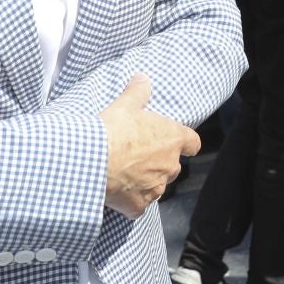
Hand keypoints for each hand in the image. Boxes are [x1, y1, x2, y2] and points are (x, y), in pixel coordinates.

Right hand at [100, 75, 200, 217]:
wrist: (91, 160)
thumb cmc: (112, 130)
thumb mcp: (125, 105)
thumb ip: (138, 91)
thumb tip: (142, 78)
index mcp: (172, 139)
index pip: (193, 142)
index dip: (185, 142)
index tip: (179, 143)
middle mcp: (170, 166)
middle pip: (173, 166)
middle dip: (159, 162)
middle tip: (137, 155)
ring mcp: (155, 188)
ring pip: (157, 186)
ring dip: (146, 181)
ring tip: (124, 173)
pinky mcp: (139, 206)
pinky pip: (138, 205)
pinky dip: (130, 201)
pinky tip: (117, 193)